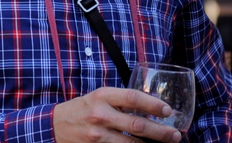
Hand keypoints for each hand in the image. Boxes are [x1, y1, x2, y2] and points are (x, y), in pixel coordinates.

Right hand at [53, 87, 181, 142]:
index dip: (153, 105)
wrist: (54, 125)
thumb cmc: (82, 109)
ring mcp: (97, 134)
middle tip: (176, 135)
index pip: (133, 98)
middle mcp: (101, 114)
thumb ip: (120, 101)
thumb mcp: (99, 97)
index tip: (168, 111)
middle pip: (137, 125)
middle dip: (161, 132)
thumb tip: (150, 107)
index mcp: (103, 96)